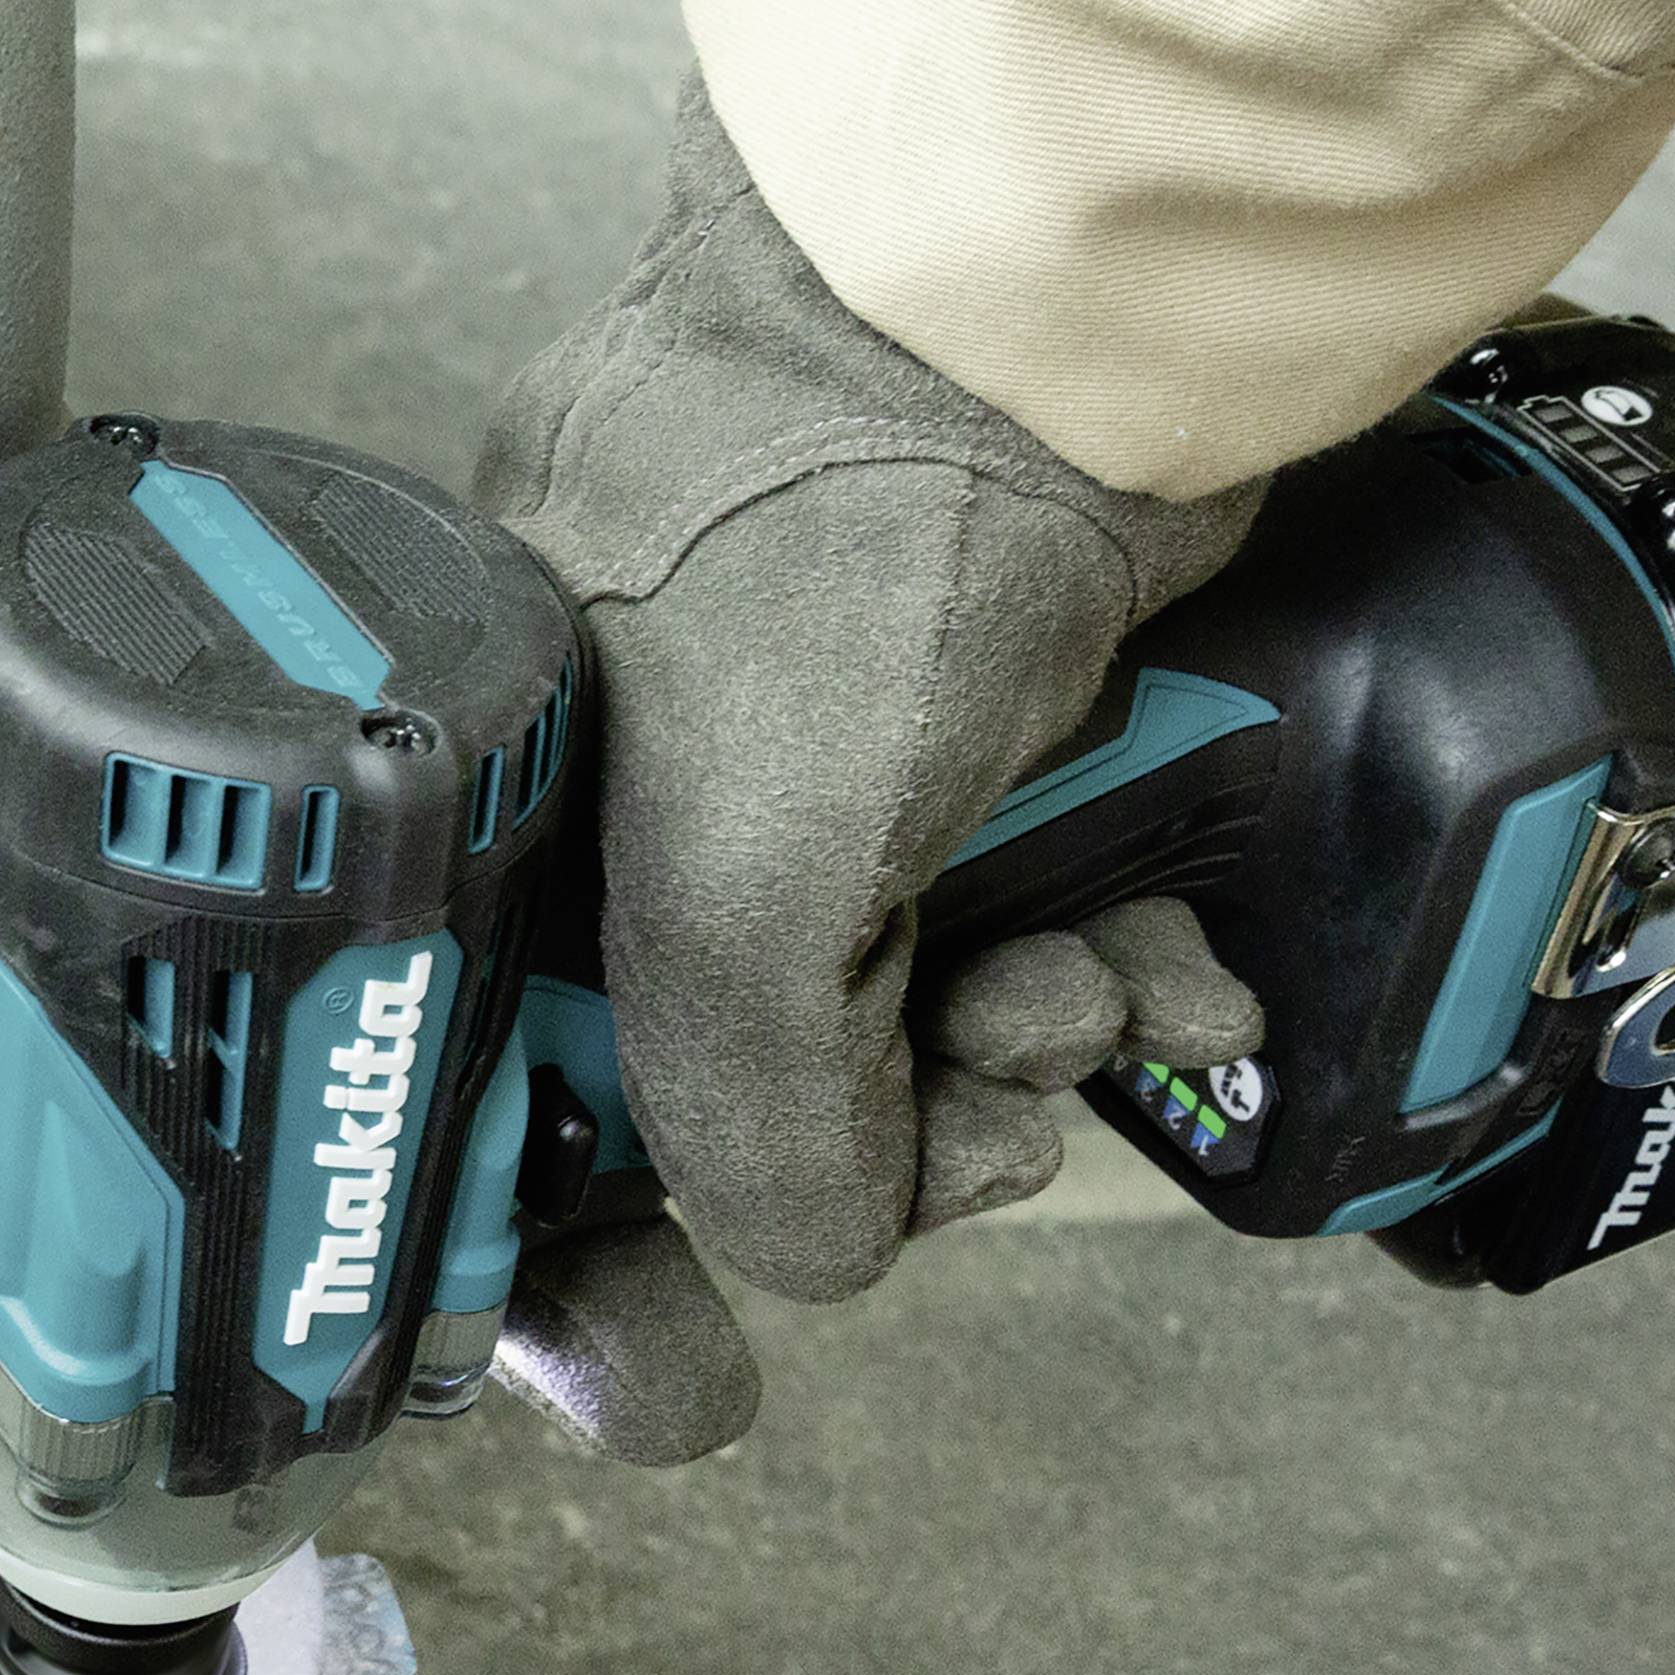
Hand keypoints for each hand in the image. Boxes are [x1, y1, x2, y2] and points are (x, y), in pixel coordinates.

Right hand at [477, 78, 1262, 1463]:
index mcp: (499, 827)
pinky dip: (1100, 977)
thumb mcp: (747, 863)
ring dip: (1014, 1058)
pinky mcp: (958, 743)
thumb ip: (747, 1117)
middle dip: (887, 1139)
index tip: (663, 1367)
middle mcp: (626, 809)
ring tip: (1094, 998)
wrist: (1079, 307)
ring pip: (895, 1019)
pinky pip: (1008, 926)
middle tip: (986, 1122)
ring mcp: (799, 770)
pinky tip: (1174, 975)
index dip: (582, 1249)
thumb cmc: (862, 531)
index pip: (503, 1095)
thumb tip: (811, 1259)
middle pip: (736, 1083)